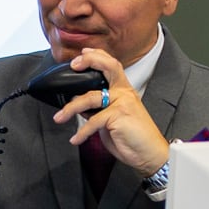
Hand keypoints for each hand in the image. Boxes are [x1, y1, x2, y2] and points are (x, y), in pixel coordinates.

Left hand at [53, 47, 170, 174]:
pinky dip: (82, 132)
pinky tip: (76, 139)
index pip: (112, 65)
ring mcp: (123, 102)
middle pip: (108, 66)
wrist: (149, 154)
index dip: (97, 56)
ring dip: (70, 107)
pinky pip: (93, 120)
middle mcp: (124, 93)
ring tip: (59, 117)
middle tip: (73, 65)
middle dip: (89, 60)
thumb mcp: (112, 121)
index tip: (82, 54)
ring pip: (90, 97)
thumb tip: (81, 108)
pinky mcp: (118, 115)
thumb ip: (98, 111)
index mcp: (124, 91)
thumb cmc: (134, 139)